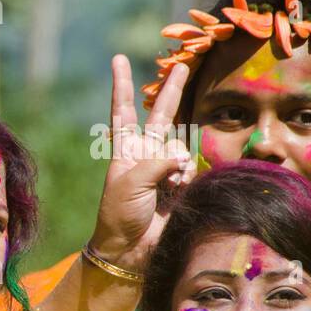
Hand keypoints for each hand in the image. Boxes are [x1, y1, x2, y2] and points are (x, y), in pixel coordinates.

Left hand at [87, 58, 194, 273]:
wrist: (130, 250)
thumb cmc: (121, 214)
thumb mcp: (130, 183)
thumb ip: (157, 162)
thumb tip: (181, 158)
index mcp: (125, 151)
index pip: (123, 112)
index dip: (122, 86)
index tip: (118, 60)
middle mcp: (146, 155)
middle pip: (162, 116)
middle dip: (171, 90)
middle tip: (181, 64)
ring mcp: (166, 169)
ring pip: (182, 149)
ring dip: (177, 165)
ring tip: (166, 187)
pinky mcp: (183, 185)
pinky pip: (192, 171)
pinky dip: (186, 179)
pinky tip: (177, 193)